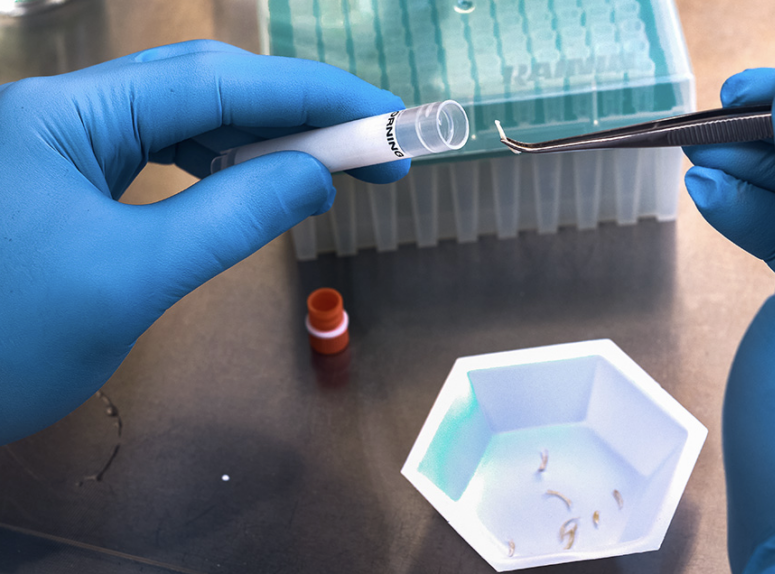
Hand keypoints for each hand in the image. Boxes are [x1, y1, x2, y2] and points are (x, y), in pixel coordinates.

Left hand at [0, 40, 408, 444]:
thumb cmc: (2, 343)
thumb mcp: (131, 279)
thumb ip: (230, 218)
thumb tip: (314, 176)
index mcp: (65, 116)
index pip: (215, 82)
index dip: (312, 94)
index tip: (387, 118)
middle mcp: (61, 113)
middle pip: (200, 86)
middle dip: (293, 111)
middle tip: (374, 147)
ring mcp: (58, 145)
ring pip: (181, 117)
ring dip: (259, 135)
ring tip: (327, 164)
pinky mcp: (62, 182)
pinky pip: (157, 153)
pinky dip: (218, 164)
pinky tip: (251, 178)